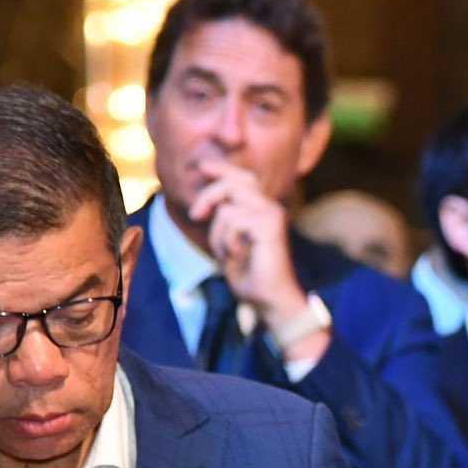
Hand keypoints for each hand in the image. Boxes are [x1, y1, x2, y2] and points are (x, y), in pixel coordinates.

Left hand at [187, 159, 309, 327]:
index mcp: (262, 209)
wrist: (271, 300)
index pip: (242, 178)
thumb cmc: (251, 276)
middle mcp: (270, 208)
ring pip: (228, 207)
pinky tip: (236, 256)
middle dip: (208, 196)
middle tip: (195, 215)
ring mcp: (272, 215)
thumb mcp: (229, 241)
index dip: (221, 169)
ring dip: (217, 234)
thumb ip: (223, 219)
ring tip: (227, 253)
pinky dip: (227, 241)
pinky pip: (233, 221)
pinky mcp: (270, 226)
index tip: (201, 167)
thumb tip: (210, 202)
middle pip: (233, 182)